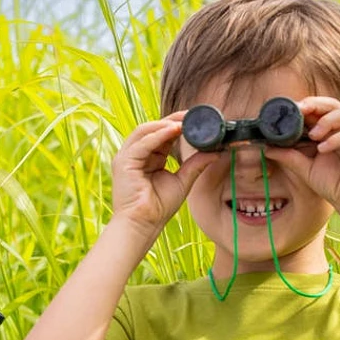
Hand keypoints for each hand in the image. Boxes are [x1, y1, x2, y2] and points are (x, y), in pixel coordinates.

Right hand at [111, 114, 216, 247]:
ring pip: (145, 131)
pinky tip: (174, 130)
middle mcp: (135, 155)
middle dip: (172, 119)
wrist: (143, 225)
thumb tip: (216, 152)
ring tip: (184, 120)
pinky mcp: (123, 162)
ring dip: (165, 123)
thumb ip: (195, 165)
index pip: (161, 135)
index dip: (178, 125)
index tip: (197, 119)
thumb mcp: (182, 181)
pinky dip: (158, 134)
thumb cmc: (157, 209)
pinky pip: (142, 142)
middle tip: (193, 114)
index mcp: (147, 158)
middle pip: (152, 129)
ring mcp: (126, 158)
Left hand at [265, 97, 339, 231]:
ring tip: (312, 136)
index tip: (288, 110)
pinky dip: (337, 138)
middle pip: (334, 105)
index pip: (321, 111)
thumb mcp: (306, 169)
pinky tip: (323, 148)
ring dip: (326, 121)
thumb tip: (266, 147)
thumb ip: (289, 157)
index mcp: (334, 131)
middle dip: (315, 105)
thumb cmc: (334, 185)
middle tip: (299, 111)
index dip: (306, 107)